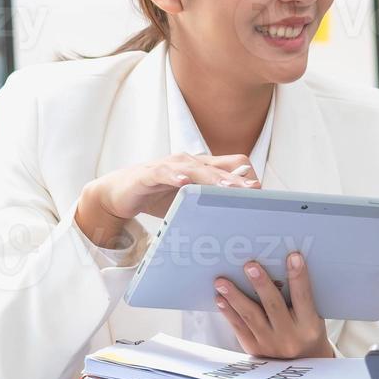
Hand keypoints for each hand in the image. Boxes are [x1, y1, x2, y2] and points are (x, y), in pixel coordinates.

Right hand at [77, 152, 260, 247]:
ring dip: (212, 178)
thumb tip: (241, 215)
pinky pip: (162, 172)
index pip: (234, 164)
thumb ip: (213, 203)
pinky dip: (173, 176)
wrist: (117, 194)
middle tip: (254, 193)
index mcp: (203, 167)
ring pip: (194, 167)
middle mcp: (189, 162)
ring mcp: (168, 166)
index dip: (247, 178)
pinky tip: (183, 183)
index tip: (261, 196)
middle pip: (219, 166)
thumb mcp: (190, 200)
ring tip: (228, 188)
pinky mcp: (148, 174)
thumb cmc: (158, 196)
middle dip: (237, 181)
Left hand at [215, 253, 333, 358]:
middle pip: (273, 306)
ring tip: (222, 281)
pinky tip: (220, 298)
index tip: (293, 256)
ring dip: (235, 296)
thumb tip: (278, 268)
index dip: (299, 277)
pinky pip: (239, 328)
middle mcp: (290, 337)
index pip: (304, 297)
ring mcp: (270, 345)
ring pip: (251, 316)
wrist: (300, 367)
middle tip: (250, 265)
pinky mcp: (254, 350)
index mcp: (309, 326)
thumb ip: (299, 298)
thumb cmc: (306, 332)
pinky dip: (229, 312)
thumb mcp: (312, 317)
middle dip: (261, 284)